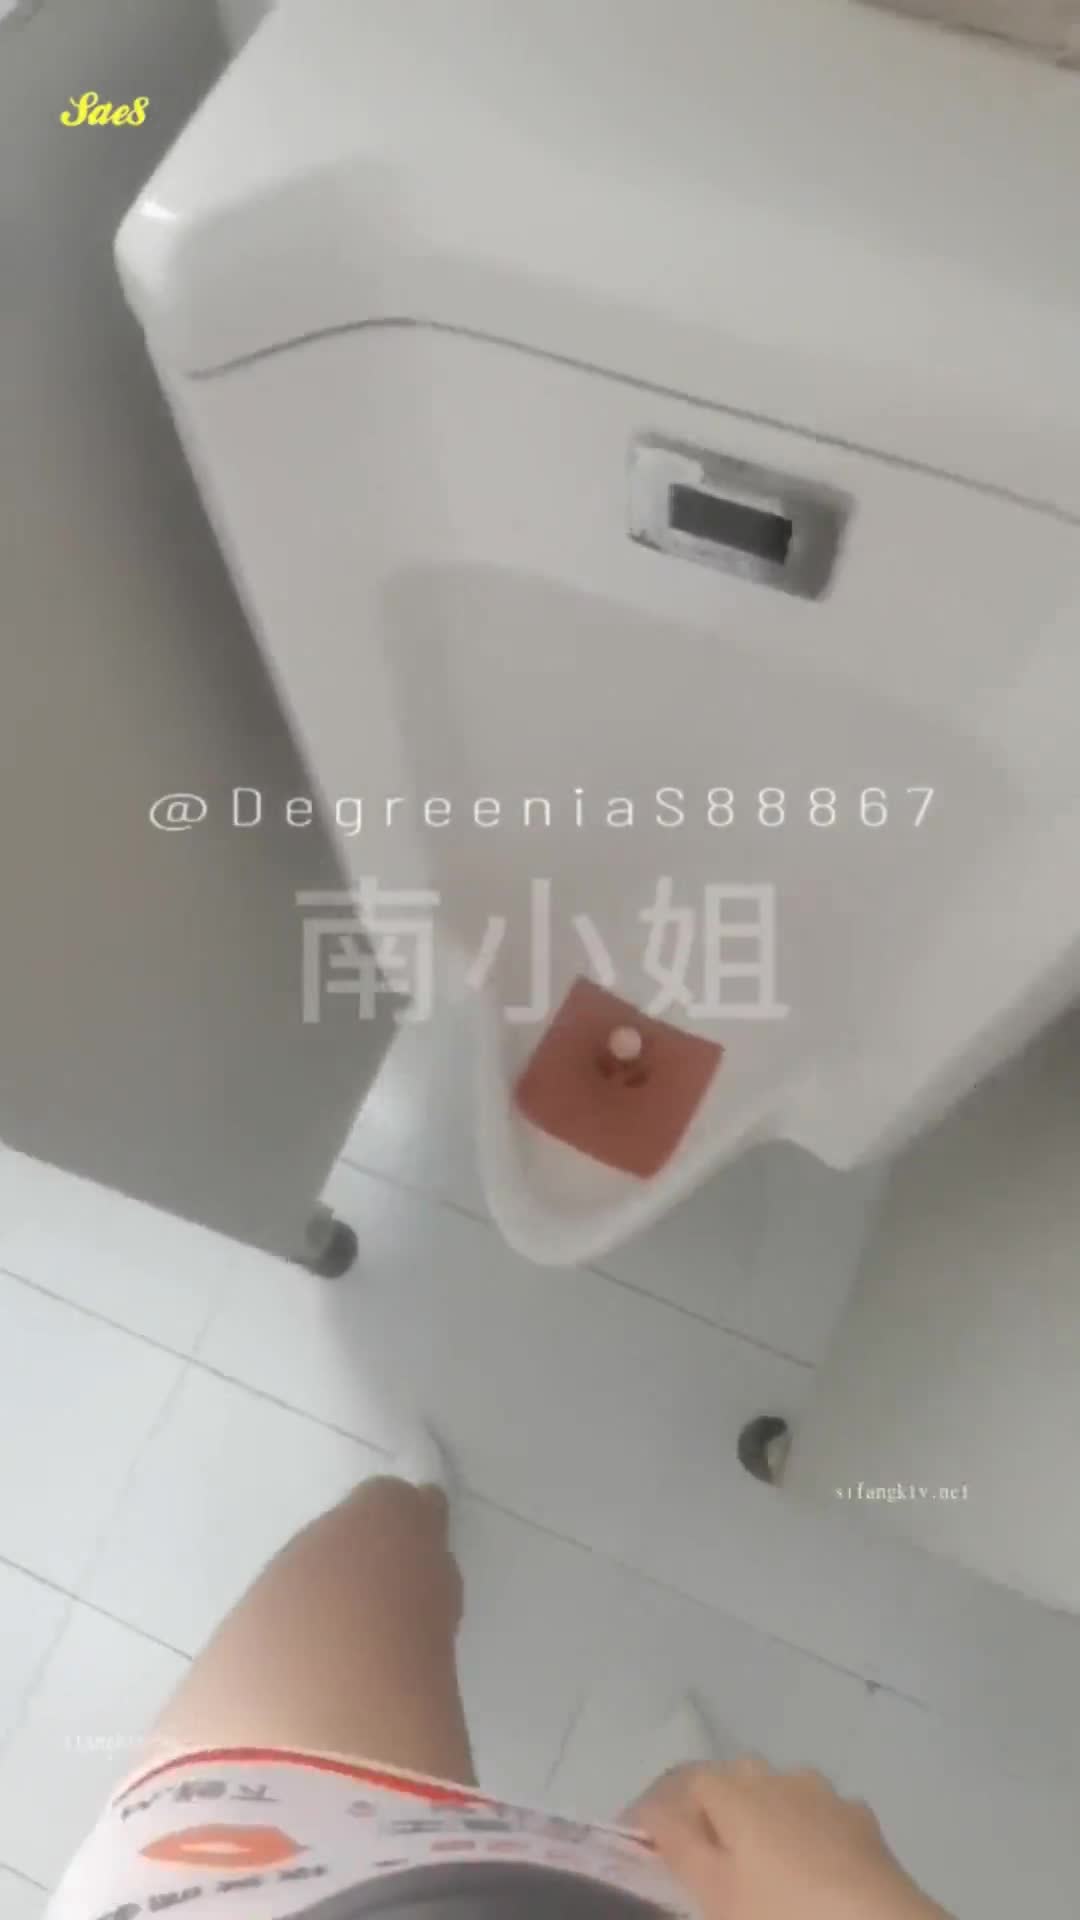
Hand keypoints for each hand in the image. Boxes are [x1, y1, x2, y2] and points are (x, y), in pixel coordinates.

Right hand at [631, 1757, 948, 1919]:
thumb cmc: (783, 1915)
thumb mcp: (716, 1892)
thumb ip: (678, 1844)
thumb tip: (650, 1810)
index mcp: (736, 1788)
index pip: (681, 1781)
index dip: (654, 1809)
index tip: (637, 1842)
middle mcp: (779, 1776)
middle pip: (729, 1780)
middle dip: (706, 1810)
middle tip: (691, 1856)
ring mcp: (825, 1796)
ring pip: (777, 1793)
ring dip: (757, 1817)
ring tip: (750, 1862)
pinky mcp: (861, 1823)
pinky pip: (816, 1816)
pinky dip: (800, 1833)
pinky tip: (804, 1868)